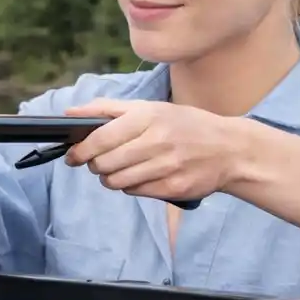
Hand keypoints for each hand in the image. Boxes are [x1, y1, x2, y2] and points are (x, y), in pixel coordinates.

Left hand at [62, 99, 240, 202]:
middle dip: (95, 165)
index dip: (81, 150)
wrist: (230, 149)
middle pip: (105, 163)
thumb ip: (106, 109)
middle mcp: (158, 141)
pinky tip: (139, 176)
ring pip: (117, 181)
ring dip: (110, 178)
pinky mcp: (175, 188)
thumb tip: (69, 113)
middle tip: (99, 162)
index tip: (72, 155)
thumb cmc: (184, 125)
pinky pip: (135, 192)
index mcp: (148, 117)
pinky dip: (130, 187)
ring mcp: (167, 166)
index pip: (101, 138)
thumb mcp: (149, 107)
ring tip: (118, 169)